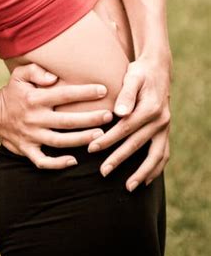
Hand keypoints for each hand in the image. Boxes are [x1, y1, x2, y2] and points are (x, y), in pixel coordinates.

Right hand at [0, 63, 113, 168]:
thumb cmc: (12, 91)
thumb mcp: (19, 74)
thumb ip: (36, 70)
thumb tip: (53, 78)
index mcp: (35, 98)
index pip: (64, 94)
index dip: (85, 92)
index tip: (104, 90)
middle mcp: (35, 118)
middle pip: (67, 121)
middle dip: (90, 119)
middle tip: (109, 116)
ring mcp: (31, 136)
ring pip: (60, 142)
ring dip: (81, 140)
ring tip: (100, 136)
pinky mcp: (27, 150)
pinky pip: (44, 161)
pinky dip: (58, 164)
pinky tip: (74, 161)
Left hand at [87, 54, 170, 190]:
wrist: (158, 68)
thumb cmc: (139, 72)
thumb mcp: (132, 76)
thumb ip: (126, 94)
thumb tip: (118, 113)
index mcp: (150, 107)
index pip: (125, 128)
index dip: (108, 139)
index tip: (91, 148)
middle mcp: (160, 119)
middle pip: (137, 144)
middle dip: (119, 159)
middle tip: (102, 172)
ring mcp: (165, 127)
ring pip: (155, 155)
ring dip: (142, 172)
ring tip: (128, 187)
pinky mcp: (165, 130)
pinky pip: (163, 154)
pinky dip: (156, 169)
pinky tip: (145, 181)